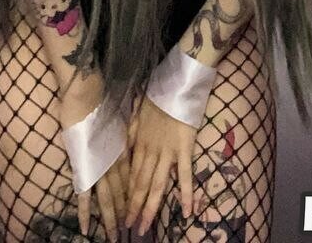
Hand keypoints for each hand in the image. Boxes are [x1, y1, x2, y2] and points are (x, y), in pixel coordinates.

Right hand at [59, 93, 129, 241]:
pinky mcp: (84, 169)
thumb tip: (134, 130)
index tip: (141, 209)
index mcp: (122, 151)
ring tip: (115, 236)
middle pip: (122, 193)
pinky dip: (84, 213)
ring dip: (111, 219)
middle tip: (133, 230)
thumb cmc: (101, 104)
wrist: (87, 98)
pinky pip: (84, 196)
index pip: (132, 179)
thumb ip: (125, 129)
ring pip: (107, 199)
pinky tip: (86, 229)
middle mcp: (113, 163)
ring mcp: (99, 168)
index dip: (136, 195)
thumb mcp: (120, 117)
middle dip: (127, 213)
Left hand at [125, 95, 196, 234]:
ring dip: (151, 207)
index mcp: (139, 143)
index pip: (132, 175)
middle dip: (135, 207)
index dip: (127, 195)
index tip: (123, 211)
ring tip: (145, 226)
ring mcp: (168, 151)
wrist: (176, 83)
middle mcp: (151, 151)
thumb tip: (123, 147)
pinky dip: (186, 193)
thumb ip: (131, 132)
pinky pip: (185, 174)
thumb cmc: (158, 95)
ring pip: (157, 184)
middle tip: (131, 227)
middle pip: (141, 184)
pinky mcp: (184, 148)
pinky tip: (188, 211)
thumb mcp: (138, 113)